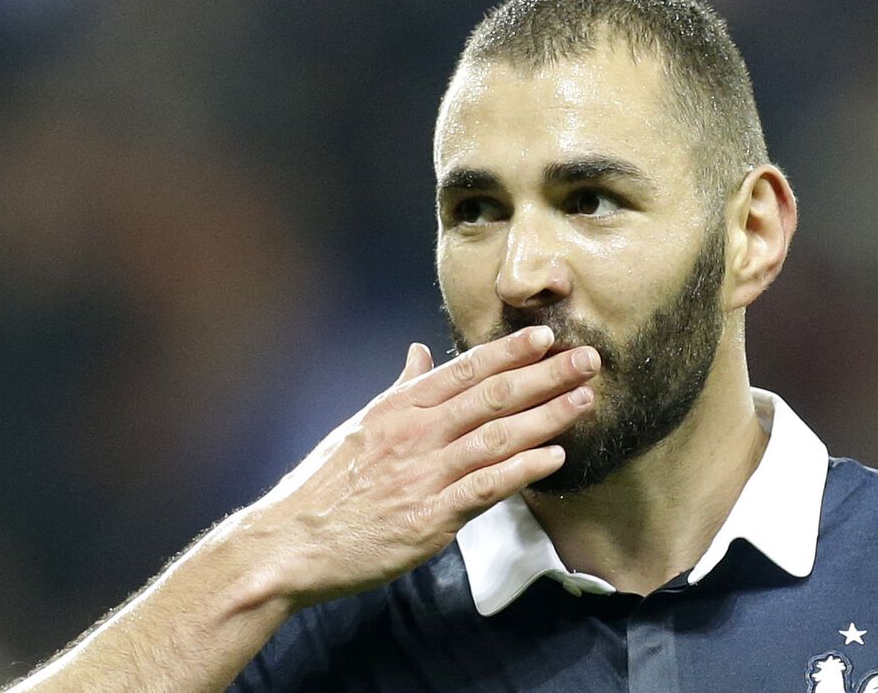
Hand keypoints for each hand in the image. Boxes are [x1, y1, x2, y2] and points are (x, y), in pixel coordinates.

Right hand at [236, 326, 599, 609]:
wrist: (288, 543)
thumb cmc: (324, 488)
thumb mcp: (359, 426)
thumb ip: (401, 390)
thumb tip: (421, 351)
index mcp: (397, 408)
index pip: (463, 370)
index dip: (509, 351)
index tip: (546, 335)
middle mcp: (413, 433)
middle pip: (490, 395)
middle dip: (545, 375)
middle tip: (589, 359)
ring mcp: (422, 474)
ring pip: (495, 437)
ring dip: (546, 416)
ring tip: (585, 400)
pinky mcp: (429, 518)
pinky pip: (484, 488)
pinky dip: (521, 470)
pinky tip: (553, 458)